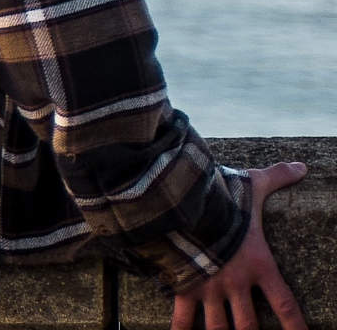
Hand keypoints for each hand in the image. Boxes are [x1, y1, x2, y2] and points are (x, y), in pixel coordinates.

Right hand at [173, 161, 307, 329]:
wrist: (179, 207)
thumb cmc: (219, 199)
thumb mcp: (252, 186)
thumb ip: (277, 177)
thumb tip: (302, 166)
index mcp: (259, 265)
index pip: (285, 304)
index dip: (296, 326)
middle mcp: (236, 284)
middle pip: (250, 326)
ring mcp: (209, 289)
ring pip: (219, 328)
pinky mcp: (184, 288)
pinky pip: (182, 319)